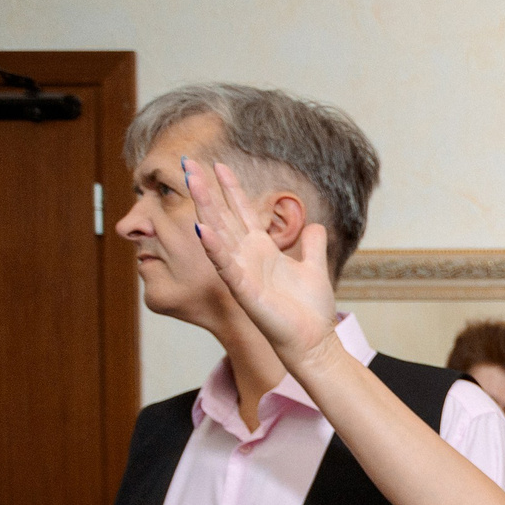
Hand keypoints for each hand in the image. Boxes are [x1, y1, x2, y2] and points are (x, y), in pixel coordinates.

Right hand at [181, 157, 341, 372]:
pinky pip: (226, 265)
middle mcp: (248, 257)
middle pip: (222, 216)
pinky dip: (214, 247)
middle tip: (188, 163)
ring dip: (205, 208)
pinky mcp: (244, 291)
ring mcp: (242, 273)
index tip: (218, 164)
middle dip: (206, 190)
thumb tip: (315, 225)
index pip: (241, 212)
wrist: (313, 341)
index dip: (230, 188)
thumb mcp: (314, 268)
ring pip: (219, 234)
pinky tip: (202, 229)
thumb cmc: (310, 310)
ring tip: (193, 182)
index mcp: (262, 250)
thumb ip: (313, 245)